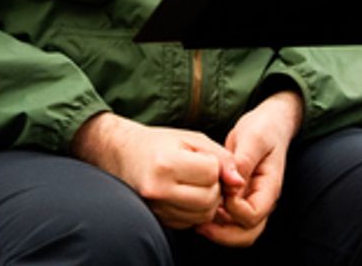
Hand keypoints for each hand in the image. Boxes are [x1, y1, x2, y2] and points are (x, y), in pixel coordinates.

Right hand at [72, 112, 240, 229]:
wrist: (122, 155)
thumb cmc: (159, 143)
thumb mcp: (192, 139)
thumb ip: (221, 157)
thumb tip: (239, 182)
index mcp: (166, 164)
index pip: (212, 172)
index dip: (214, 165)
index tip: (203, 158)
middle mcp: (158, 189)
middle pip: (210, 198)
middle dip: (214, 185)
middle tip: (203, 173)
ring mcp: (156, 208)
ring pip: (203, 214)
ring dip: (207, 200)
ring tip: (195, 183)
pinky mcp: (158, 219)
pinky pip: (191, 222)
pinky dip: (195, 210)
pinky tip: (185, 194)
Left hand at [195, 89, 304, 246]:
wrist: (268, 123)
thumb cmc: (263, 129)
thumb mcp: (253, 138)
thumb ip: (243, 162)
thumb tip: (232, 185)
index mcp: (269, 188)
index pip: (253, 216)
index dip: (233, 209)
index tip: (221, 190)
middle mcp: (261, 200)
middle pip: (247, 234)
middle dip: (222, 233)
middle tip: (199, 223)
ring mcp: (250, 201)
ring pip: (237, 233)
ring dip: (217, 231)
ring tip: (197, 220)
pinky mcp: (239, 199)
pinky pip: (228, 221)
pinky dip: (214, 221)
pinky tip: (199, 208)